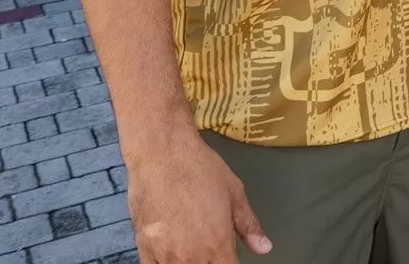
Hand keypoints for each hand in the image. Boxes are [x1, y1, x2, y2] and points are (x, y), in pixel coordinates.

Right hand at [127, 128, 269, 262]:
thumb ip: (249, 225)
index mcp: (217, 244)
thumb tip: (264, 247)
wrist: (162, 155)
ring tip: (193, 251)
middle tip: (211, 251)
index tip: (229, 258)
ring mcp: (165, 254)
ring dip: (190, 263)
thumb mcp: (235, 193)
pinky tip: (171, 256)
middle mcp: (191, 255)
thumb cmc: (198, 169)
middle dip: (211, 263)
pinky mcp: (144, 248)